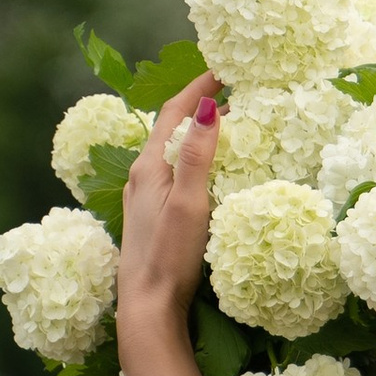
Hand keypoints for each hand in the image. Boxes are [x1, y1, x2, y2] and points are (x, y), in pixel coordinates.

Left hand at [120, 72, 221, 343]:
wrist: (147, 307)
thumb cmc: (169, 256)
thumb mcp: (189, 202)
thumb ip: (197, 155)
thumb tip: (208, 106)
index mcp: (148, 167)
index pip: (173, 111)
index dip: (199, 86)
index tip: (226, 68)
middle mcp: (141, 177)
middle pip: (170, 128)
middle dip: (200, 105)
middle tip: (235, 91)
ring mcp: (144, 198)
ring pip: (172, 152)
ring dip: (198, 133)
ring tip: (229, 124)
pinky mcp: (152, 217)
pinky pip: (173, 173)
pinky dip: (194, 158)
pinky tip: (210, 171)